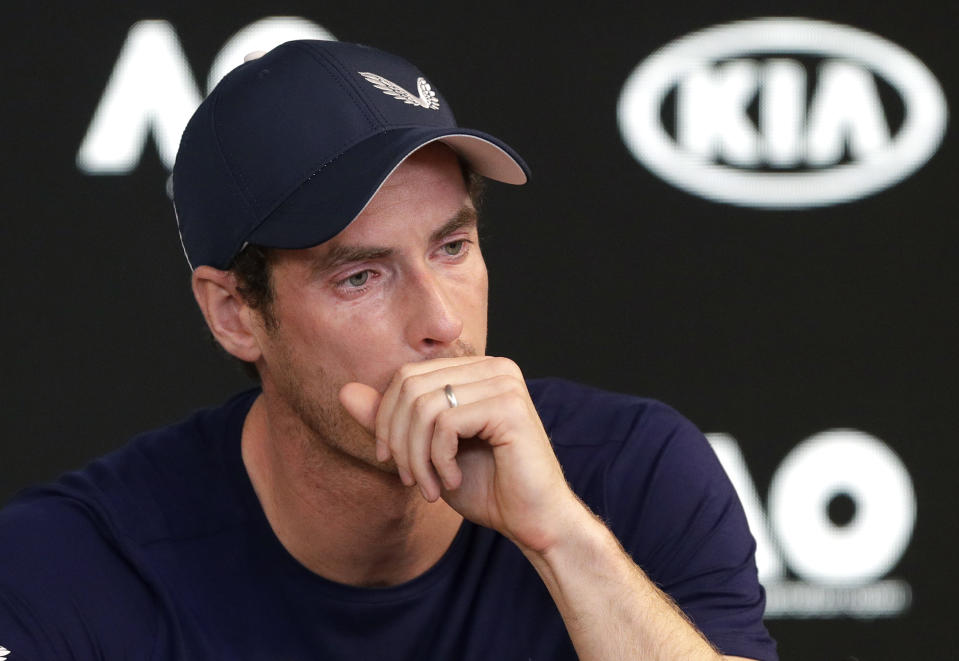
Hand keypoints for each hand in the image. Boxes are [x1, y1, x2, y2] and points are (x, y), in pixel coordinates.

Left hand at [339, 356, 584, 551]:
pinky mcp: (509, 406)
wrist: (533, 521)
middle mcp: (493, 367)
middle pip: (409, 386)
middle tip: (408, 479)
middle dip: (398, 439)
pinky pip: (446, 424)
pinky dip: (438, 460)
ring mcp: (504, 382)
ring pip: (424, 406)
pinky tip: (451, 480)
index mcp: (475, 370)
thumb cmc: (486, 486)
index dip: (386, 419)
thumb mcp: (424, 452)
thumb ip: (390, 422)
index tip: (393, 463)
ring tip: (428, 486)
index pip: (407, 376)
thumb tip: (344, 391)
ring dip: (416, 456)